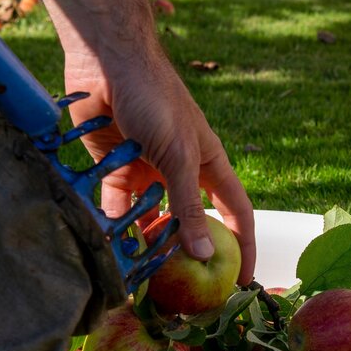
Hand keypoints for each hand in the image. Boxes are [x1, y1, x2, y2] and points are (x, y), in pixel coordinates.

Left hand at [64, 46, 255, 286]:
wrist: (107, 60)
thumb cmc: (155, 100)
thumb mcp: (179, 156)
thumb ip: (189, 206)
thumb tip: (204, 255)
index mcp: (209, 164)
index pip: (236, 212)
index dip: (243, 244)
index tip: (243, 280)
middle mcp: (181, 169)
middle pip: (190, 220)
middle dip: (187, 252)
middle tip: (183, 289)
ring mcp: (148, 168)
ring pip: (151, 216)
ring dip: (147, 240)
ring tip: (141, 273)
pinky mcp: (115, 165)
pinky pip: (117, 203)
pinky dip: (114, 222)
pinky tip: (110, 244)